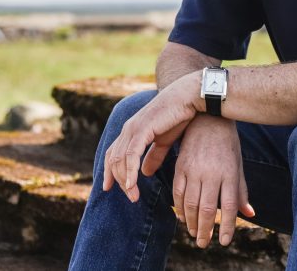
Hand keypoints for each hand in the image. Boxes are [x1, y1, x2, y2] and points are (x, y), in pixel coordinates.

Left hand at [102, 73, 199, 202]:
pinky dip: (130, 170)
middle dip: (119, 181)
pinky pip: (132, 154)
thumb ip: (154, 156)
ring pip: (121, 159)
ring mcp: (133, 128)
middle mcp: (128, 129)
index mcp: (131, 131)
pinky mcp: (142, 128)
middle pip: (114, 160)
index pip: (112, 154)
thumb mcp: (164, 141)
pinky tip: (132, 184)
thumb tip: (145, 172)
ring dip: (125, 180)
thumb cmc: (178, 117)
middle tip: (132, 198)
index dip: (109, 171)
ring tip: (134, 196)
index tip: (108, 188)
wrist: (189, 98)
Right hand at [172, 115, 253, 247]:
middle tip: (203, 244)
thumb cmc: (227, 145)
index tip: (225, 242)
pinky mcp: (180, 166)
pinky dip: (179, 208)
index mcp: (229, 173)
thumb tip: (250, 214)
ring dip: (192, 223)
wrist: (208, 119)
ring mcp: (194, 169)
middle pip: (207, 209)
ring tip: (194, 234)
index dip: (227, 227)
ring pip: (190, 203)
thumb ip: (241, 191)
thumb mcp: (238, 165)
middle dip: (205, 231)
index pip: (229, 206)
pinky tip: (183, 218)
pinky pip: (177, 192)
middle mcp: (211, 173)